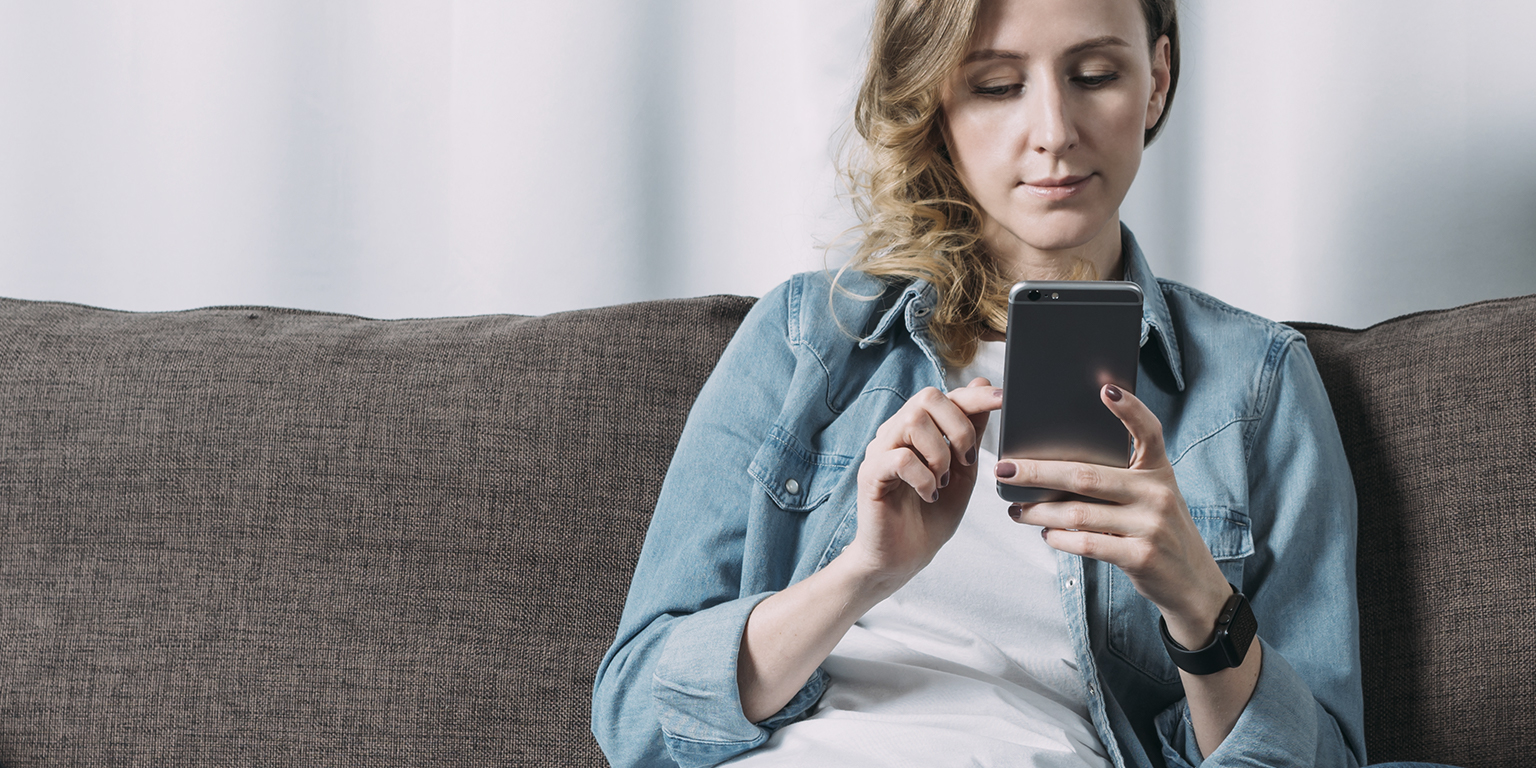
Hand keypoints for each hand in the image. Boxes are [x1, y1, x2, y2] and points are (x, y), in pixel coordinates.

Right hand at [842, 378, 1001, 591]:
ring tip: (942, 481)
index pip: (945, 397)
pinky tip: (928, 495)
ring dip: (940, 453)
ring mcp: (880, 451)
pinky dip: (923, 477)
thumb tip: (982, 384)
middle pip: (927, 398)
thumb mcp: (963, 472)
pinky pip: (899, 458)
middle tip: (966, 461)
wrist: (904, 557)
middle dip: (958, 427)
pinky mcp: (870, 475)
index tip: (1003, 399)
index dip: (974, 395)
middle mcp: (896, 433)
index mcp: (919, 430)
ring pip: (913, 421)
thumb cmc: (931, 515)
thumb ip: (970, 432)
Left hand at [1000, 384, 1231, 647]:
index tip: (1105, 389)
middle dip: (1037, 472)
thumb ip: (1118, 479)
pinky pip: (1087, 543)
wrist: (1192, 583)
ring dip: (1038, 511)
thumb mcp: (1150, 497)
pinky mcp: (1141, 556)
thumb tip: (1052, 466)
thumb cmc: (1157, 530)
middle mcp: (1157, 493)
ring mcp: (1151, 525)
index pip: (1149, 431)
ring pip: (1078, 513)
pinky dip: (1059, 538)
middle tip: (1004, 468)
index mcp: (1159, 470)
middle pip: (1086, 475)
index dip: (1130, 409)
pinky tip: (1045, 533)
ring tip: (1015, 509)